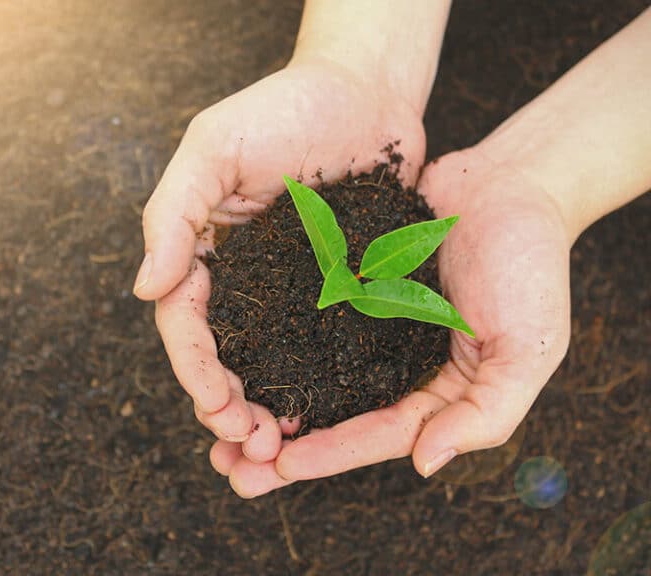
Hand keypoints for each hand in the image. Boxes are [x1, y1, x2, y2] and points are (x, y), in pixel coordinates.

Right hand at [135, 57, 426, 473]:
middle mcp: (245, 280)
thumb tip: (144, 289)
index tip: (217, 411)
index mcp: (205, 252)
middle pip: (226, 357)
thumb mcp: (213, 148)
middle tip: (252, 446)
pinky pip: (324, 346)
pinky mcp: (340, 290)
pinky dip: (317, 387)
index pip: (187, 324)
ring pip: (270, 364)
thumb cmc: (284, 107)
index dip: (197, 372)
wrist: (365, 92)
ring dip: (267, 411)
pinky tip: (324, 417)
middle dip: (230, 407)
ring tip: (281, 448)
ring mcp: (292, 289)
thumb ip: (173, 215)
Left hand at [213, 147, 571, 495]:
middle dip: (282, 444)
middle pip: (334, 413)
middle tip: (227, 465)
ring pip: (309, 369)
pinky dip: (271, 336)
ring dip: (265, 397)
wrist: (510, 184)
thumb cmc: (531, 265)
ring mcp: (367, 322)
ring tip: (215, 417)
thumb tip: (424, 464)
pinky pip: (305, 313)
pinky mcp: (346, 282)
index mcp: (436, 389)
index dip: (332, 453)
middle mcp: (394, 362)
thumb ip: (486, 413)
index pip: (379, 433)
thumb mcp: (529, 350)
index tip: (280, 466)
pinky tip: (231, 348)